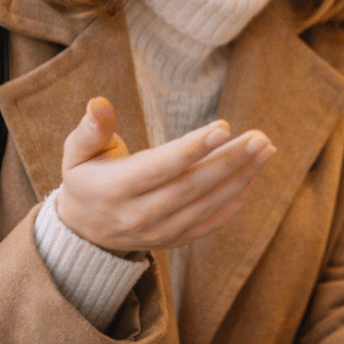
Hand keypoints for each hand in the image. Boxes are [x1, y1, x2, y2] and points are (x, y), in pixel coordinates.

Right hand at [55, 96, 274, 254]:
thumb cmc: (86, 179)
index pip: (159, 168)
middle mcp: (138, 215)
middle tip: (259, 137)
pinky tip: (252, 175)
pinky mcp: (175, 240)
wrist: (83, 232)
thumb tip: (99, 103)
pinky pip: (211, 223)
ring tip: (266, 150)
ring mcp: (159, 232)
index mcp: (114, 189)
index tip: (223, 127)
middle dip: (229, 161)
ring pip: (207, 206)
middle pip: (191, 187)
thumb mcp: (77, 153)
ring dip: (241, 178)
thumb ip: (91, 129)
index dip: (192, 149)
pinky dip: (235, 201)